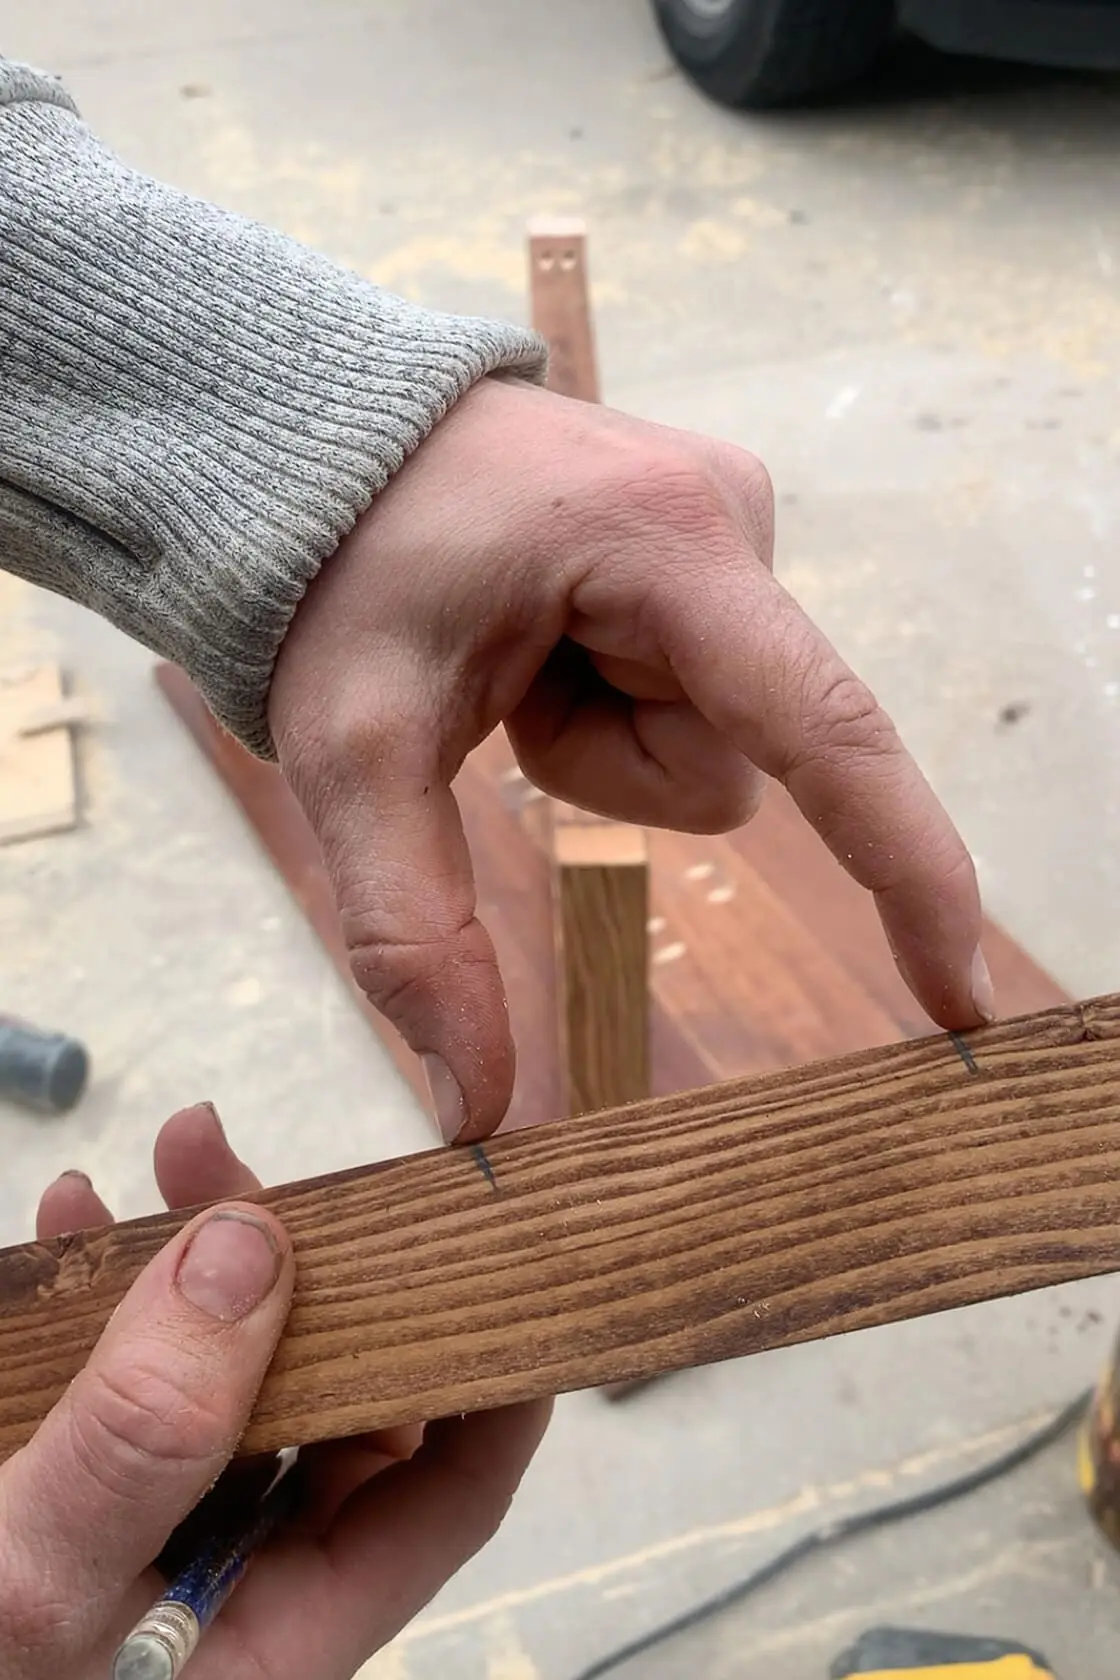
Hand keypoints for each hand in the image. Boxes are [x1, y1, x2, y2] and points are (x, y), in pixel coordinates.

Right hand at [0, 1104, 549, 1679]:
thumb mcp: (36, 1579)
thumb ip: (147, 1428)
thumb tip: (251, 1255)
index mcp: (280, 1631)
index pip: (441, 1497)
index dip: (490, 1379)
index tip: (496, 1254)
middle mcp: (240, 1580)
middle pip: (329, 1403)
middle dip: (301, 1271)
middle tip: (239, 1171)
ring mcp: (162, 1538)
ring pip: (229, 1380)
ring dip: (199, 1267)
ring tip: (158, 1169)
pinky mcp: (89, 1501)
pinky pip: (130, 1387)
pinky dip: (106, 1301)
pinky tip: (64, 1230)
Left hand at [270, 376, 992, 1141]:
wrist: (319, 442)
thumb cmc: (331, 567)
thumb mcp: (352, 751)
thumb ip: (413, 931)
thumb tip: (476, 1117)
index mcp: (663, 542)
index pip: (825, 729)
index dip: (906, 873)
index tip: (960, 999)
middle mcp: (731, 518)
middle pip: (722, 767)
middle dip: (600, 769)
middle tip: (498, 688)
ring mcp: (730, 525)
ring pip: (706, 741)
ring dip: (600, 736)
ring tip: (516, 650)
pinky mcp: (712, 544)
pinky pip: (694, 692)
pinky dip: (611, 698)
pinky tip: (546, 631)